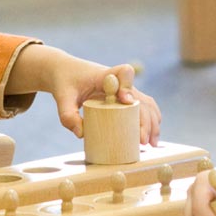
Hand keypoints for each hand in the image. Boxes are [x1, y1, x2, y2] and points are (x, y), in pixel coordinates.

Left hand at [7, 45, 161, 144]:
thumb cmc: (65, 82)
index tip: (125, 100)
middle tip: (142, 140)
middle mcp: (120, 82)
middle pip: (141, 96)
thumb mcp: (62, 97)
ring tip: (151, 143)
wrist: (66, 72)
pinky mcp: (126, 99)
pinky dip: (151, 121)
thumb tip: (81, 135)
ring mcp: (126, 90)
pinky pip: (144, 107)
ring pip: (147, 103)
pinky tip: (151, 138)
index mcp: (105, 75)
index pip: (124, 72)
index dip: (128, 86)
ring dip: (153, 122)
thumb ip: (67, 115)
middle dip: (145, 118)